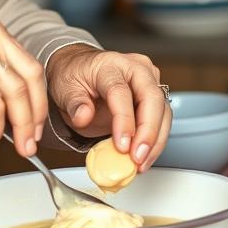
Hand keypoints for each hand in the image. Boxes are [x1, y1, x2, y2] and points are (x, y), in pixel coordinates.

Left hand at [46, 44, 171, 171]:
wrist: (80, 69)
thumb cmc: (75, 77)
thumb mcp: (65, 88)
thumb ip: (74, 103)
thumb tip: (83, 117)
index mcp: (109, 64)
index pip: (121, 91)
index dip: (124, 120)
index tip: (122, 145)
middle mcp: (134, 68)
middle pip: (152, 98)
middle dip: (148, 132)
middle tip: (137, 157)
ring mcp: (148, 80)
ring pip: (163, 110)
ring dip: (155, 141)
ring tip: (140, 163)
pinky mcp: (155, 95)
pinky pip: (162, 119)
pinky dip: (155, 141)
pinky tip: (144, 157)